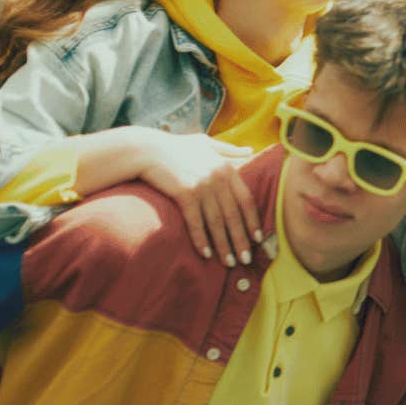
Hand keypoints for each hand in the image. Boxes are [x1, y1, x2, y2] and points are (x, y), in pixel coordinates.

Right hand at [134, 130, 259, 265]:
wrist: (147, 149)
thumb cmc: (176, 146)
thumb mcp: (206, 143)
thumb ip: (229, 149)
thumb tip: (250, 150)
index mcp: (226, 168)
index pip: (246, 199)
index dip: (253, 220)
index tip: (258, 238)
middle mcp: (217, 178)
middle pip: (234, 215)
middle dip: (241, 239)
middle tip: (246, 259)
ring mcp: (202, 186)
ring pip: (217, 222)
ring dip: (224, 245)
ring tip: (229, 262)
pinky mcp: (184, 193)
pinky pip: (196, 222)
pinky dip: (201, 239)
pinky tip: (206, 254)